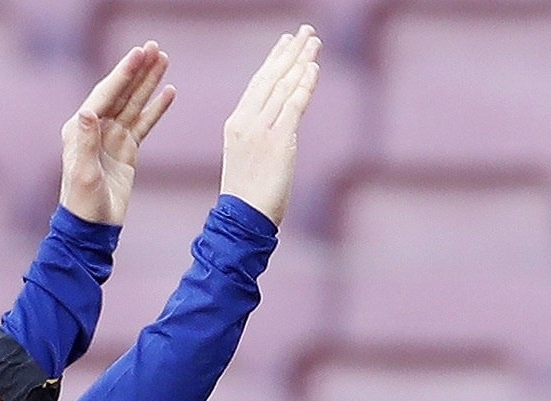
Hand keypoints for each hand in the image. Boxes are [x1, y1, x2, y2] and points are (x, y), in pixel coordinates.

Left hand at [59, 42, 175, 225]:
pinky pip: (144, 123)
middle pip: (120, 92)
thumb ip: (84, 141)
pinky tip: (169, 91)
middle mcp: (95, 127)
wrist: (92, 228)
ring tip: (164, 59)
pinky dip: (156, 107)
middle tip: (154, 47)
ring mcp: (112, 137)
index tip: (139, 54)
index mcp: (80, 128)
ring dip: (149, 82)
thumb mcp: (82, 173)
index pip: (105, 94)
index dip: (123, 73)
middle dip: (137, 70)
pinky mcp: (126, 149)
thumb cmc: (82, 202)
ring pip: (134, 103)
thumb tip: (87, 111)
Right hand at [220, 27, 319, 227]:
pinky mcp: (279, 141)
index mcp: (236, 122)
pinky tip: (313, 67)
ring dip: (301, 61)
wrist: (242, 218)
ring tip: (314, 41)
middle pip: (271, 77)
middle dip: (290, 52)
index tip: (286, 42)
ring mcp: (261, 129)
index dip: (274, 60)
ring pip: (284, 86)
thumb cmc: (247, 195)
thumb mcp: (247, 157)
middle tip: (305, 31)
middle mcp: (246, 120)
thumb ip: (260, 135)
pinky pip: (294, 105)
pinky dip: (305, 84)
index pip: (258, 83)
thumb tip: (281, 124)